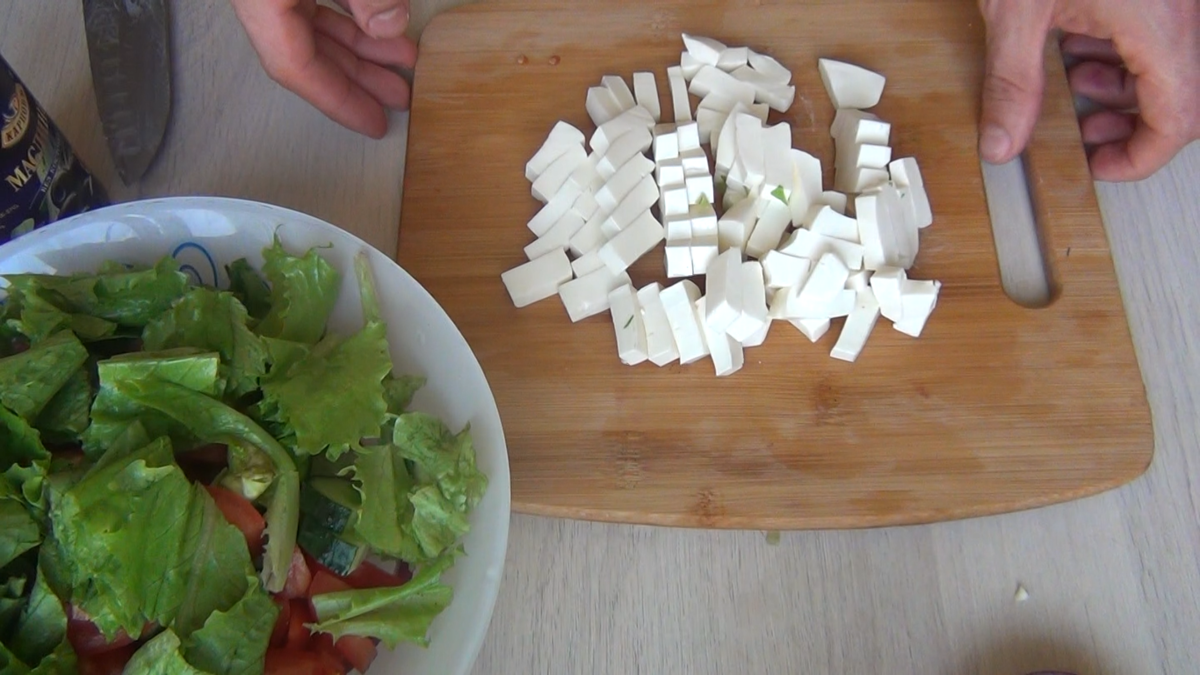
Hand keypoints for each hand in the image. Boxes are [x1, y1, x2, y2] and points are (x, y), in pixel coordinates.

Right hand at [229, 0, 416, 137]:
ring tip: (402, 59)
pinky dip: (352, 13)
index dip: (338, 102)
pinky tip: (381, 22)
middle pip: (310, 52)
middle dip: (359, 78)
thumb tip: (388, 24)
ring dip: (361, 45)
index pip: (295, 67)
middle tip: (399, 97)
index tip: (372, 123)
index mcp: (259, 1)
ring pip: (317, 25)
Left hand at [977, 0, 1198, 180]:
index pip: (1177, 120)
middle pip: (1178, 97)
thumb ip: (1012, 80)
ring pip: (1169, 65)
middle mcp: (1181, 11)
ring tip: (1073, 83)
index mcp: (1160, 25)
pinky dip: (1122, 51)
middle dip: (1129, 125)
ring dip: (1121, 86)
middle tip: (1083, 134)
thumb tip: (1000, 143)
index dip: (1137, 158)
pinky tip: (1079, 43)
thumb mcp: (1018, 10)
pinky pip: (1155, 34)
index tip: (1098, 168)